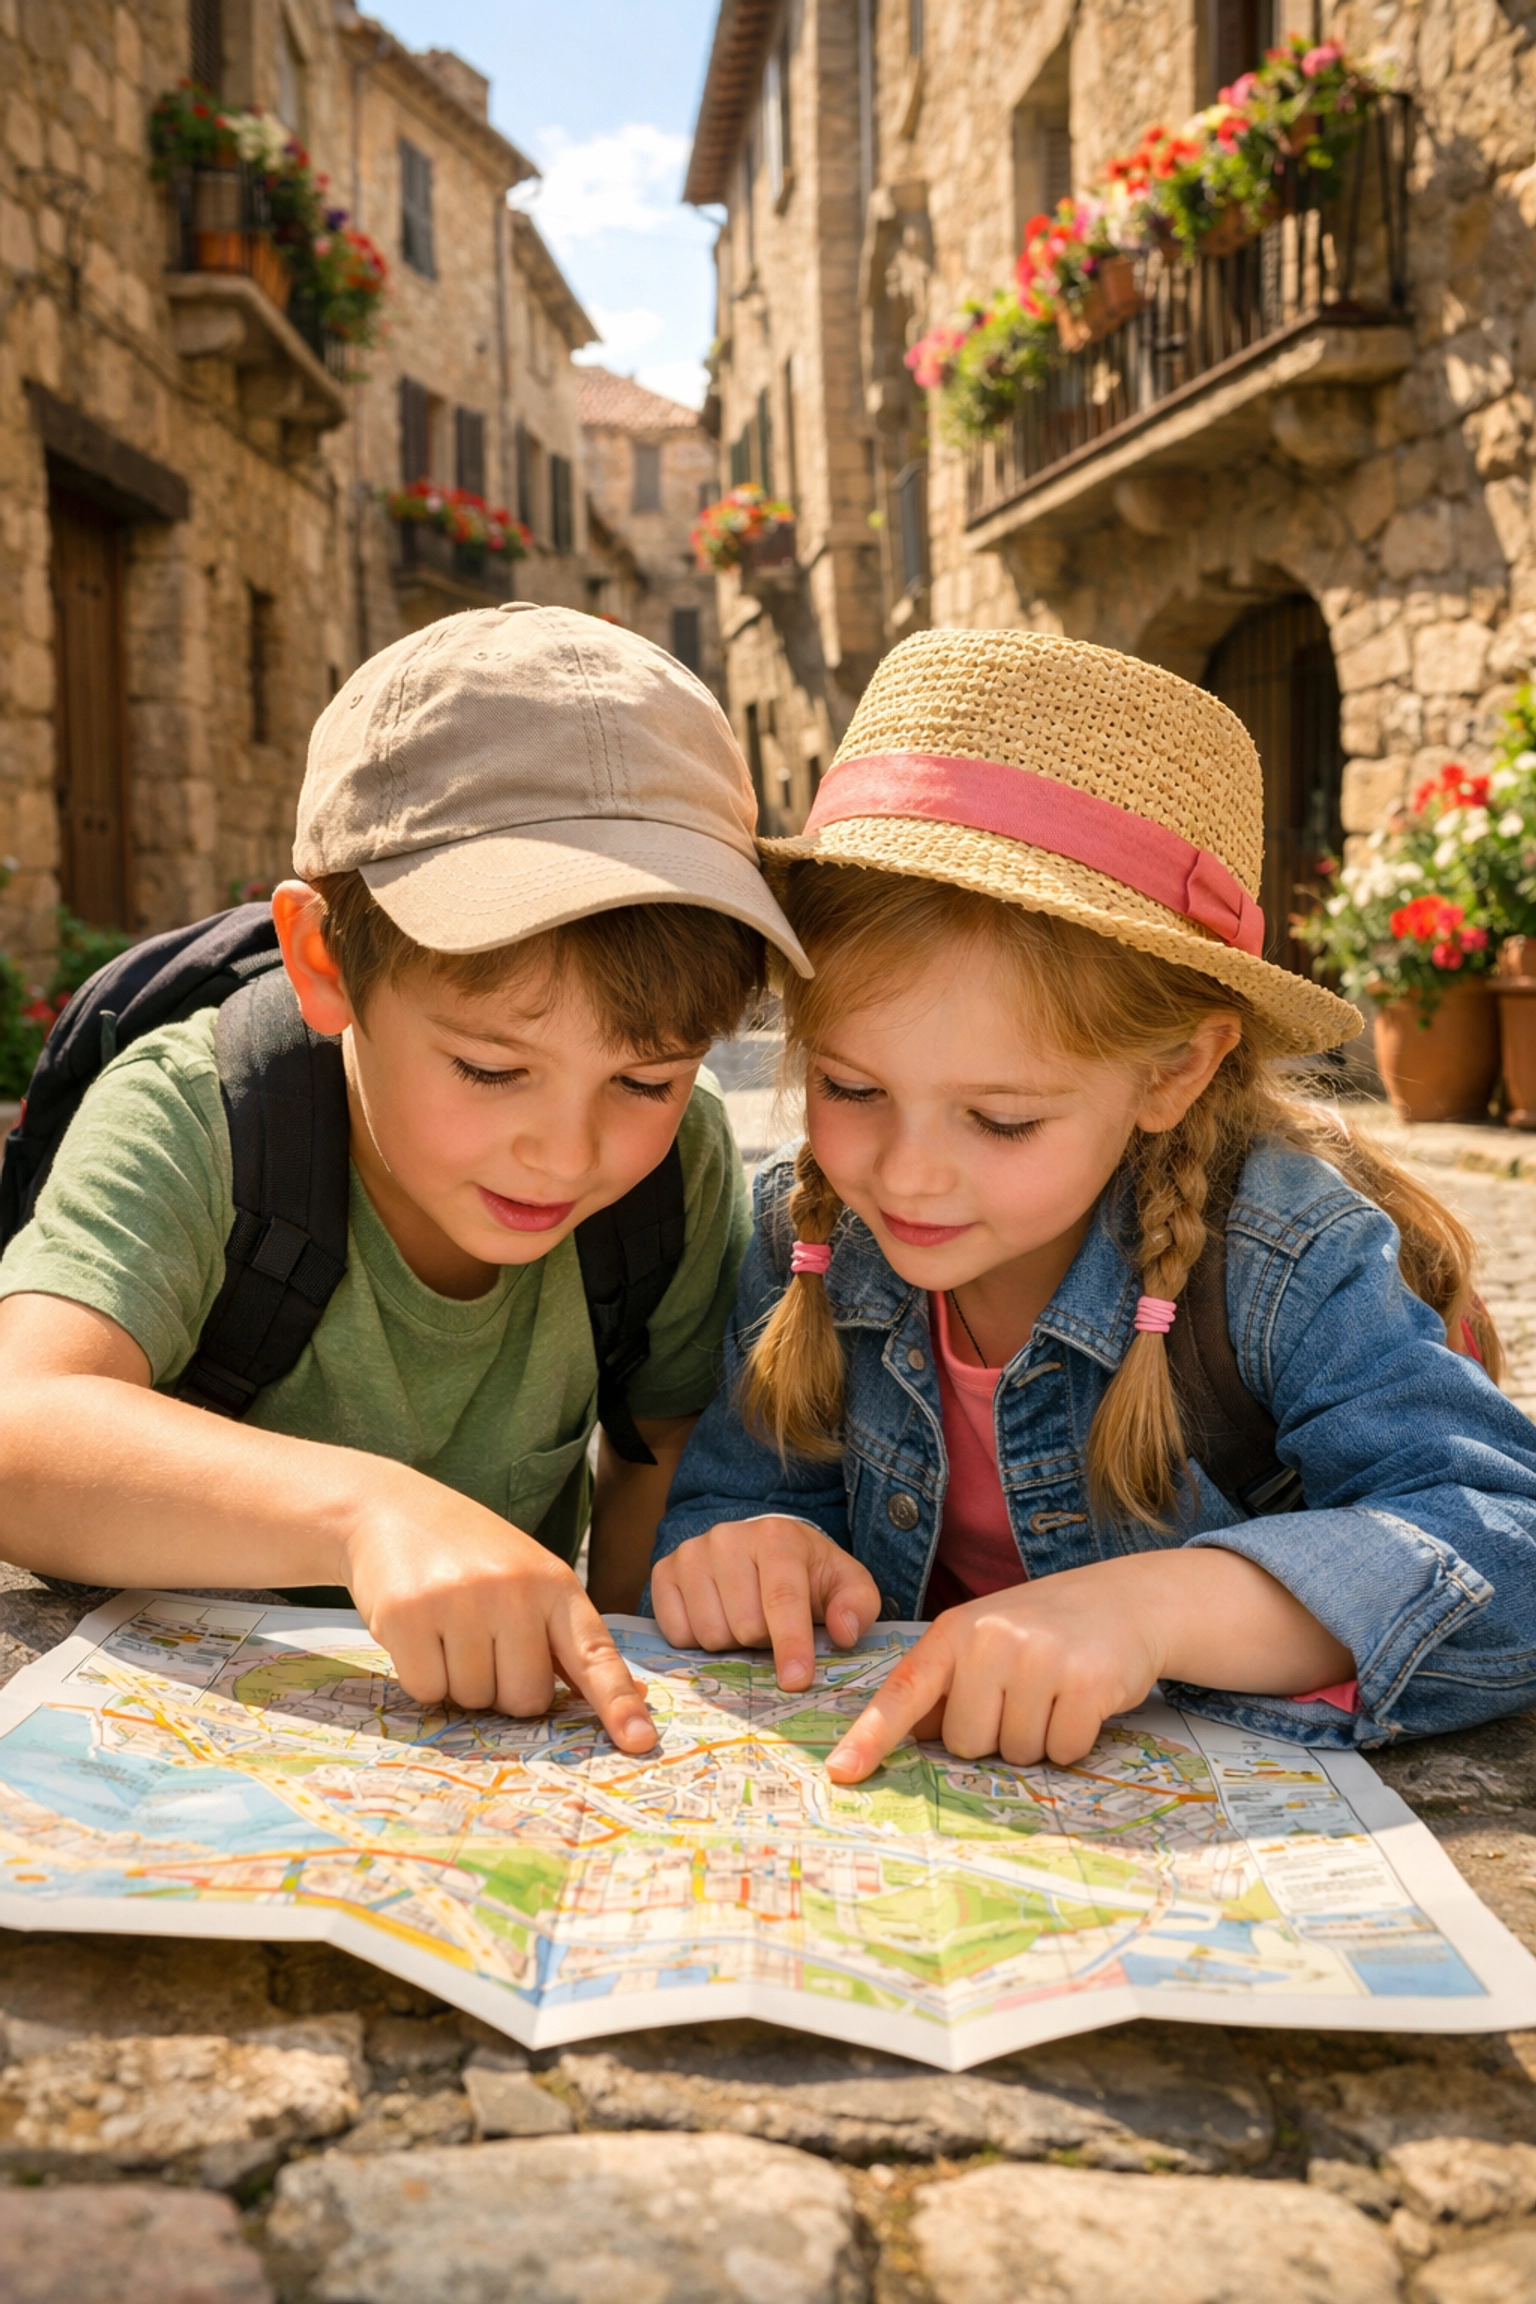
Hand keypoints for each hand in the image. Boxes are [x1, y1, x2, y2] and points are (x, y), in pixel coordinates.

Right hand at [343, 1466, 655, 1751]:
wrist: (391, 1509)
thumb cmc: (472, 1555)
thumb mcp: (529, 1580)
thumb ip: (566, 1639)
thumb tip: (627, 1698)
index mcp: (555, 1584)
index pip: (594, 1653)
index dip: (617, 1702)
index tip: (640, 1741)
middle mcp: (513, 1590)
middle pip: (526, 1699)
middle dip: (503, 1687)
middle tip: (481, 1640)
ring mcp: (459, 1601)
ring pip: (474, 1699)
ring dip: (459, 1680)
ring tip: (447, 1628)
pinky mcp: (408, 1616)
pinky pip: (428, 1690)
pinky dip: (422, 1675)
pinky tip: (419, 1632)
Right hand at [650, 1517, 880, 1690]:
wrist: (763, 1550)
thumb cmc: (807, 1574)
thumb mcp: (845, 1584)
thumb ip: (857, 1606)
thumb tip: (844, 1633)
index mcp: (776, 1537)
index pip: (782, 1598)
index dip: (791, 1644)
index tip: (796, 1681)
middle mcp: (727, 1538)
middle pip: (744, 1625)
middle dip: (762, 1642)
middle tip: (770, 1628)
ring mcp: (690, 1552)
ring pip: (709, 1633)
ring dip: (731, 1644)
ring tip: (744, 1620)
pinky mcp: (663, 1571)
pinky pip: (677, 1633)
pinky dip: (698, 1641)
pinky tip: (716, 1618)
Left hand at [827, 1562, 1160, 1782]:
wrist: (1127, 1600)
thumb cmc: (1044, 1629)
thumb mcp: (985, 1639)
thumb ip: (946, 1684)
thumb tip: (908, 1737)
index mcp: (954, 1633)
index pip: (904, 1691)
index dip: (870, 1737)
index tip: (841, 1772)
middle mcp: (990, 1640)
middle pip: (967, 1743)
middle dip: (996, 1736)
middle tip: (1024, 1696)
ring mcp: (1038, 1659)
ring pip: (1016, 1753)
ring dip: (1038, 1739)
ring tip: (1055, 1694)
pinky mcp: (1085, 1682)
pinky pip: (1063, 1752)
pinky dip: (1074, 1741)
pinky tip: (1083, 1702)